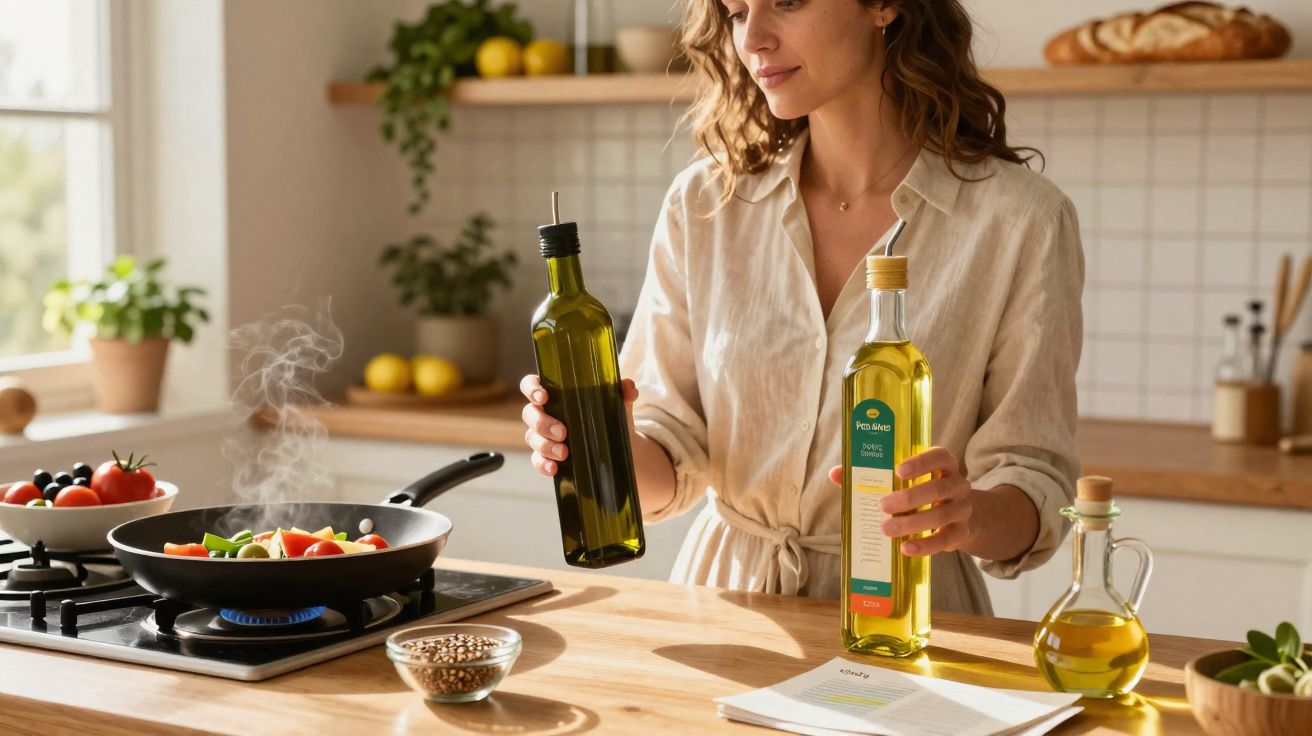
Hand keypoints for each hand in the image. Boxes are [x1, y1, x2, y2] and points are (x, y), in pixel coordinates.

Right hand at [519, 374, 638, 477]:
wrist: (618, 448)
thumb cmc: (609, 417)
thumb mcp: (618, 405)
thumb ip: (623, 393)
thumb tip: (629, 387)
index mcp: (556, 394)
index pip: (531, 385)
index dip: (531, 389)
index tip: (544, 397)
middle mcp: (545, 413)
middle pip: (529, 414)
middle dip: (542, 423)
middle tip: (563, 432)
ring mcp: (543, 436)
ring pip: (531, 437)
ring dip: (545, 445)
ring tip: (564, 453)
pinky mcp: (547, 457)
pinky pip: (537, 460)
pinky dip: (543, 464)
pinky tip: (554, 468)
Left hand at [827, 446, 974, 556]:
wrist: (958, 517)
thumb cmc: (921, 491)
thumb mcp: (903, 481)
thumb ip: (871, 475)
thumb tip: (835, 474)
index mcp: (943, 464)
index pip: (938, 457)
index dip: (921, 462)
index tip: (899, 470)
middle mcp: (957, 483)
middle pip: (938, 488)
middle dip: (910, 497)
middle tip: (883, 505)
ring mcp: (962, 508)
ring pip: (942, 515)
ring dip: (913, 523)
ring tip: (886, 529)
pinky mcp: (962, 532)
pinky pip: (946, 539)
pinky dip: (925, 545)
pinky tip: (906, 549)